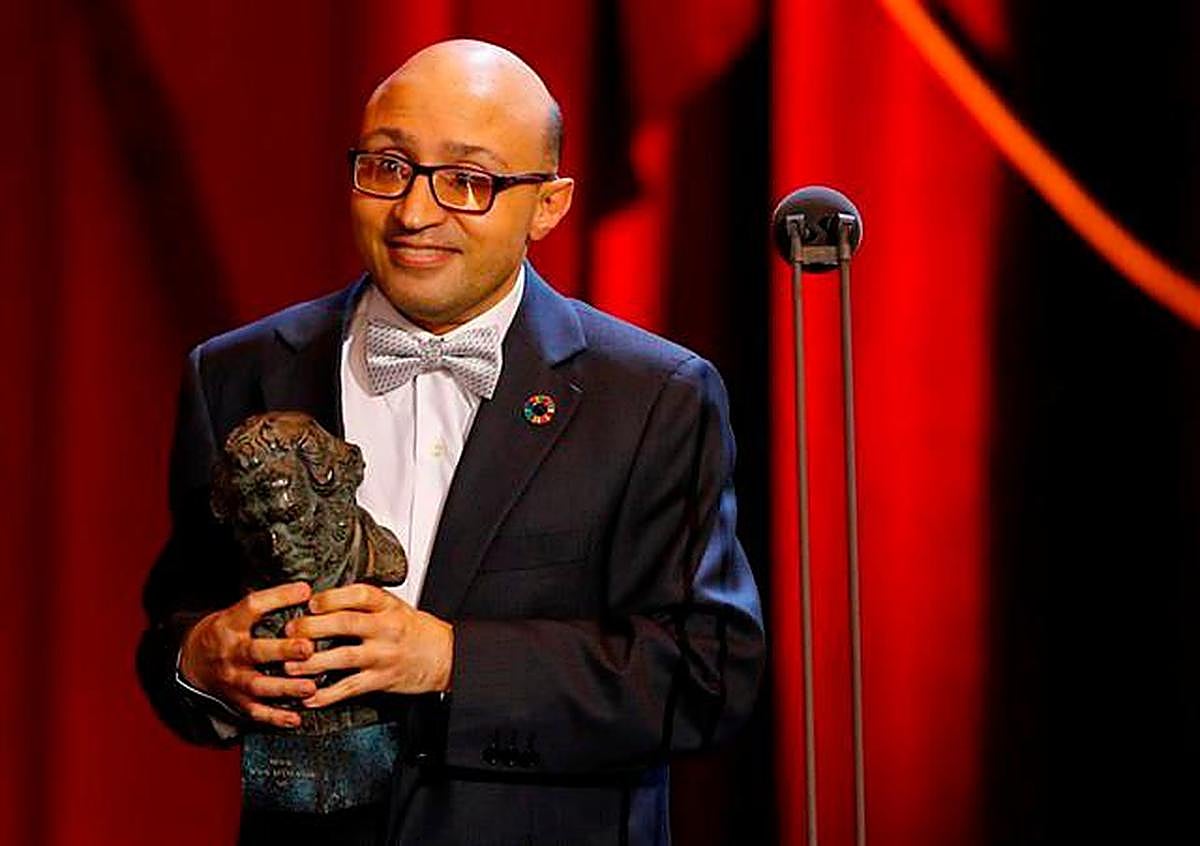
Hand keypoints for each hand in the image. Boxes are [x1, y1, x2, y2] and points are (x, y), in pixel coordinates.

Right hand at [179, 582, 317, 728]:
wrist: (193, 661)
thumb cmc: (226, 632)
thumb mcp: (237, 613)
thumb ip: (267, 605)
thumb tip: (307, 589)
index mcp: (230, 624)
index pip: (252, 606)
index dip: (278, 597)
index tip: (304, 591)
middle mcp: (230, 653)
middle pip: (255, 651)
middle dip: (282, 651)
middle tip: (308, 648)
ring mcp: (232, 680)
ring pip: (258, 686)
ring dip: (286, 688)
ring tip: (310, 687)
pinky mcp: (236, 702)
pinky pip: (256, 712)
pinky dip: (275, 717)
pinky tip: (296, 718)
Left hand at [282, 584, 453, 708]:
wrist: (446, 656)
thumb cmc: (416, 631)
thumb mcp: (396, 607)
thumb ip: (365, 604)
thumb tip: (325, 600)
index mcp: (388, 607)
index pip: (359, 595)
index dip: (332, 598)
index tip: (311, 601)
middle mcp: (386, 629)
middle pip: (345, 624)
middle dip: (312, 627)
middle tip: (290, 630)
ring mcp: (383, 656)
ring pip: (342, 657)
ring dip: (312, 662)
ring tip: (290, 664)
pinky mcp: (382, 680)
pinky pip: (350, 688)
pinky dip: (327, 695)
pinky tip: (311, 696)